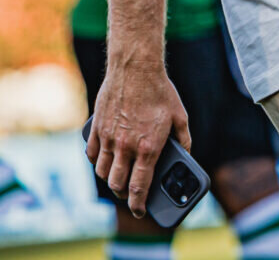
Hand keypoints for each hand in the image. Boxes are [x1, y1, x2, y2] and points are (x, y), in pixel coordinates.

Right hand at [86, 55, 190, 218]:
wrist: (135, 66)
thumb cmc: (160, 91)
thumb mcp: (180, 116)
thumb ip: (184, 140)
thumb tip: (185, 155)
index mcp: (148, 147)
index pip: (139, 187)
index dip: (138, 205)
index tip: (141, 212)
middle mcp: (125, 146)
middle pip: (118, 184)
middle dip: (123, 195)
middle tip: (129, 195)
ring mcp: (108, 137)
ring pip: (103, 172)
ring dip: (110, 180)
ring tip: (118, 179)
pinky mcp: (96, 127)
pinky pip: (92, 153)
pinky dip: (97, 162)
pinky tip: (104, 161)